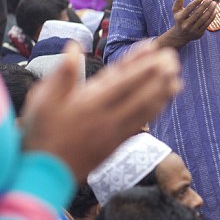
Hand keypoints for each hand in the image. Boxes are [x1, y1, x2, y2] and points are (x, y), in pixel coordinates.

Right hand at [21, 41, 180, 180]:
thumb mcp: (42, 100)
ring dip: (162, 93)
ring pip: (144, 110)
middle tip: (174, 58)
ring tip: (178, 80)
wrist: (44, 173)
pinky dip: (154, 111)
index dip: (141, 63)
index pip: (121, 79)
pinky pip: (140, 124)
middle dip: (158, 75)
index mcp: (89, 102)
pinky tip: (163, 102)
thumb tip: (74, 46)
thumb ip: (62, 73)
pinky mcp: (117, 145)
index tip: (155, 48)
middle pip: (138, 93)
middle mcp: (106, 117)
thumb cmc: (41, 132)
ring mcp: (114, 133)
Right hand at [160, 0, 216, 49]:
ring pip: (203, 19)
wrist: (180, 36)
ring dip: (210, 10)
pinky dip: (212, 17)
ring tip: (214, 3)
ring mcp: (193, 30)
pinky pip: (207, 24)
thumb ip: (178, 0)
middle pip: (197, 13)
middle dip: (205, 5)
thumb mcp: (176, 10)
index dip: (196, 2)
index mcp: (180, 18)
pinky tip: (215, 11)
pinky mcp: (199, 33)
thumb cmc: (179, 19)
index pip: (189, 9)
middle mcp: (186, 25)